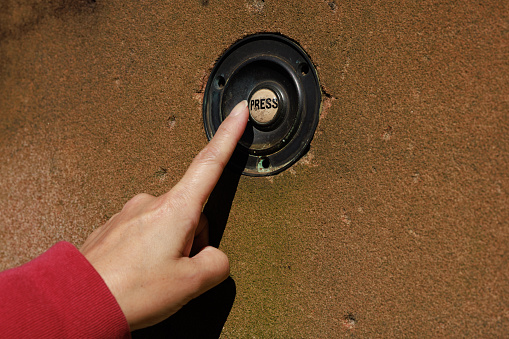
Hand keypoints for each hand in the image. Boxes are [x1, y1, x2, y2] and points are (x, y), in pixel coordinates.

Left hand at [80, 101, 248, 330]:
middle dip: (193, 240)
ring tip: (153, 276)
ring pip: (169, 227)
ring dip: (171, 250)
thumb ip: (216, 264)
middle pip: (192, 213)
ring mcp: (130, 213)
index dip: (228, 135)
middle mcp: (151, 203)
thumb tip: (212, 257)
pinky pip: (146, 235)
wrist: (78, 301)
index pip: (210, 162)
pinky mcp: (115, 227)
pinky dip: (150, 254)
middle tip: (177, 271)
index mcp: (176, 209)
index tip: (238, 113)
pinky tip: (139, 273)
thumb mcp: (190, 284)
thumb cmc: (130, 290)